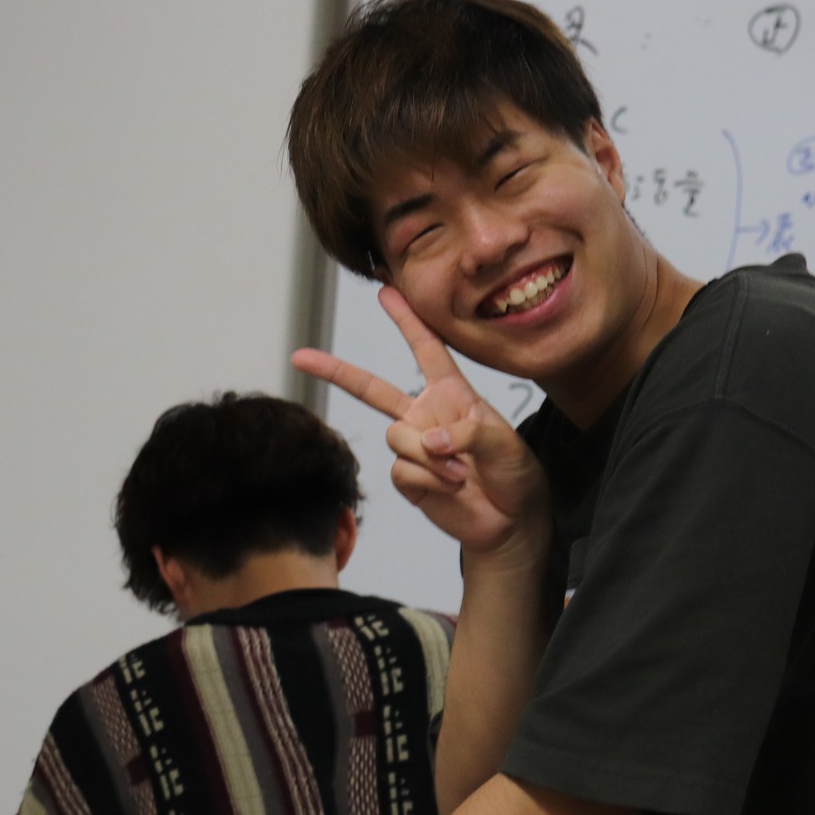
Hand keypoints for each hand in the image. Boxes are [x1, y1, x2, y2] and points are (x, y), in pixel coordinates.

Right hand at [292, 287, 547, 559]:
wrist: (510, 522)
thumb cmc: (514, 474)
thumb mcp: (504, 442)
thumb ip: (466, 432)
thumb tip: (429, 441)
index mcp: (452, 395)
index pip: (426, 350)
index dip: (406, 321)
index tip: (385, 292)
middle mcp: (424, 416)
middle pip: (371, 388)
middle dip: (334, 371)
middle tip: (300, 357)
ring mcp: (412, 447)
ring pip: (396, 436)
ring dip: (431, 456)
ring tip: (461, 472)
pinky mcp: (406, 478)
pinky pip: (402, 469)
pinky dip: (430, 479)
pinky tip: (451, 487)